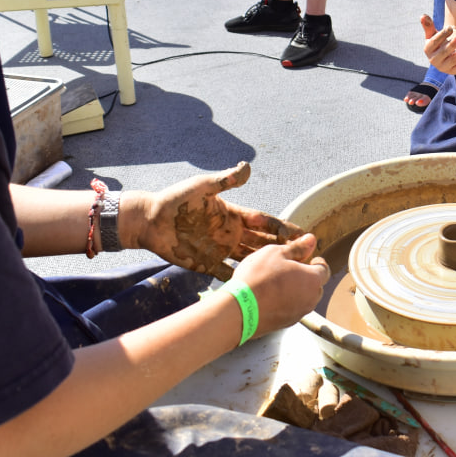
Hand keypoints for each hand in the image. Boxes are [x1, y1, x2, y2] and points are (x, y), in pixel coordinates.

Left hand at [132, 162, 304, 276]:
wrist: (150, 220)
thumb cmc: (176, 200)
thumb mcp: (203, 186)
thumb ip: (226, 180)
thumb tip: (248, 166)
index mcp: (233, 215)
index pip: (264, 222)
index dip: (283, 227)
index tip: (303, 233)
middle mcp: (231, 233)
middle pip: (263, 242)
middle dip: (283, 248)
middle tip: (305, 257)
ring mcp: (220, 249)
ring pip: (250, 259)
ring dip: (267, 265)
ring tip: (287, 275)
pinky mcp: (206, 263)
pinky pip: (227, 274)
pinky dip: (241, 280)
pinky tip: (257, 289)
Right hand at [230, 233, 329, 337]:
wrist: (239, 309)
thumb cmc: (258, 277)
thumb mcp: (276, 253)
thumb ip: (297, 247)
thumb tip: (311, 240)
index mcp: (312, 280)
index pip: (324, 269)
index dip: (316, 262)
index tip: (307, 259)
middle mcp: (310, 300)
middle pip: (315, 286)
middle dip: (306, 277)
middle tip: (289, 269)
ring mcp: (298, 314)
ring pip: (303, 299)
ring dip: (295, 291)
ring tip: (276, 283)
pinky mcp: (285, 324)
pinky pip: (290, 310)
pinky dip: (285, 303)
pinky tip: (269, 297)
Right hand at [420, 14, 455, 74]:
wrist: (443, 54)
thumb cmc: (438, 41)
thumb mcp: (432, 33)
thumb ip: (428, 25)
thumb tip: (423, 16)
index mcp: (427, 49)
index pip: (434, 42)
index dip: (442, 35)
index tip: (451, 28)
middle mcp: (434, 60)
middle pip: (444, 52)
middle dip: (453, 45)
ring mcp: (443, 67)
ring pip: (454, 60)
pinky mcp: (452, 71)